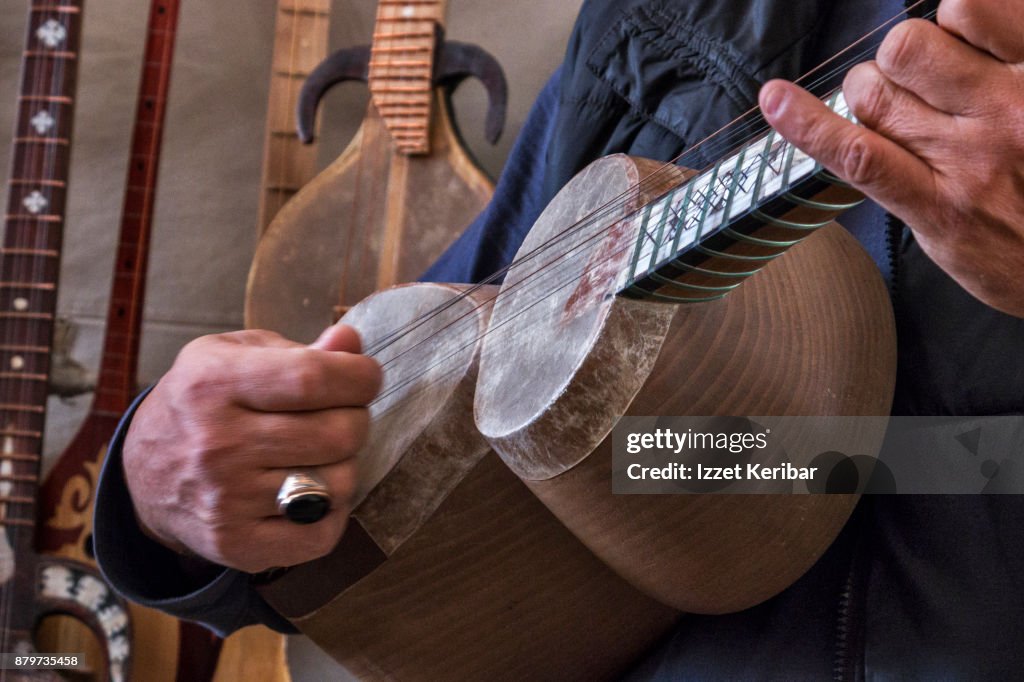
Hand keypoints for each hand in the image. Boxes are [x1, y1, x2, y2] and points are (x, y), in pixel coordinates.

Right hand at [122, 324, 381, 572]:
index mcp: (214, 382)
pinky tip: (312, 494)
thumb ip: (299, 350)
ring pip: (338, 483)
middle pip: (337, 433)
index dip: (358, 377)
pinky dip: (331, 513)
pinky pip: (321, 535)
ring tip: (320, 454)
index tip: (365, 377)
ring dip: (344, 466)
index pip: (313, 378)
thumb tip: (350, 342)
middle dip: (356, 420)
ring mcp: (225, 500)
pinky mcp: (236, 545)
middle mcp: (216, 443)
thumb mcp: (235, 356)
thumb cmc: (205, 402)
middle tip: (341, 417)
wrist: (143, 474)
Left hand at [759, 0, 1023, 316]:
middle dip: (895, 61)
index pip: (968, 7)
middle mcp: (1008, 108)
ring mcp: (969, 160)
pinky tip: (776, 101)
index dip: (946, 19)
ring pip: (875, 94)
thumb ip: (1009, 60)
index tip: (949, 42)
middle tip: (915, 89)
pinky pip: (856, 154)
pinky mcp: (937, 208)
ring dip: (868, 96)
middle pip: (906, 47)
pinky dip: (807, 124)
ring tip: (895, 120)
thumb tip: (956, 24)